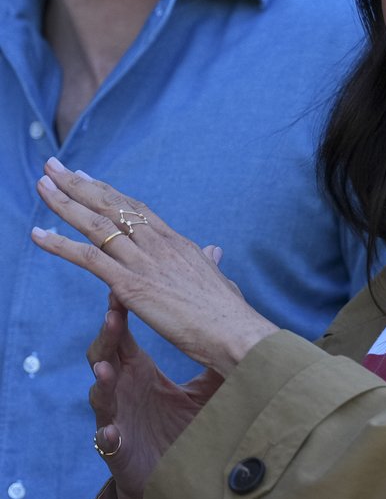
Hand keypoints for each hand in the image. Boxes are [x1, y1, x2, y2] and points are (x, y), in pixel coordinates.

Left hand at [31, 159, 278, 375]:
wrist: (235, 332)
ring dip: (64, 203)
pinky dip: (60, 244)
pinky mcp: (132, 285)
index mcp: (178, 244)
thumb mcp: (219, 279)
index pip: (137, 210)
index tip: (88, 177)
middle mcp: (159, 245)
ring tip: (42, 184)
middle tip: (54, 166)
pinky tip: (37, 235)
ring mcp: (145, 263)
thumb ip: (210, 263)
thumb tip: (214, 251)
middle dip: (80, 184)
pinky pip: (88, 258)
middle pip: (113, 207)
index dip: (109, 193)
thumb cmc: (231, 314)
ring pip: (96, 225)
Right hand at [90, 293, 223, 498]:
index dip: (120, 313)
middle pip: (105, 355)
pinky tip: (112, 430)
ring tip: (106, 369)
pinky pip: (106, 439)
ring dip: (102, 381)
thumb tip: (234, 322)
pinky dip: (108, 434)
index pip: (124, 335)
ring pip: (100, 394)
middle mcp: (123, 388)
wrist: (178, 477)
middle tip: (112, 315)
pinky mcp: (117, 449)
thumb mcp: (207, 388)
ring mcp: (117, 417)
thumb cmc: (186, 426)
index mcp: (139, 370)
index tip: (122, 290)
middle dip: (107, 336)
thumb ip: (214, 355)